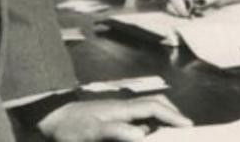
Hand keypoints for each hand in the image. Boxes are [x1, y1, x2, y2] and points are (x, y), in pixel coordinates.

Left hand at [37, 96, 190, 141]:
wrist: (51, 119)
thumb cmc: (71, 128)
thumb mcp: (93, 132)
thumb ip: (118, 132)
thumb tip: (143, 134)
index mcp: (123, 108)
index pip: (155, 108)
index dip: (173, 116)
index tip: (188, 127)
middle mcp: (123, 107)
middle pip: (154, 105)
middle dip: (171, 114)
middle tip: (184, 128)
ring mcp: (117, 112)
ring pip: (146, 111)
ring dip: (160, 118)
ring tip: (169, 131)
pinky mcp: (111, 118)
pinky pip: (136, 118)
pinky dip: (147, 124)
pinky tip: (145, 134)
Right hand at [166, 0, 231, 16]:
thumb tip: (199, 2)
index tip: (192, 1)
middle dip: (179, 6)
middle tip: (190, 13)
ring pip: (170, 5)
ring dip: (179, 12)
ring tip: (192, 16)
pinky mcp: (182, 6)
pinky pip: (175, 12)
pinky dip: (181, 16)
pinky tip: (192, 17)